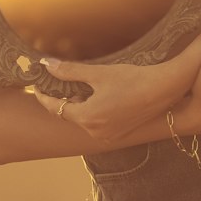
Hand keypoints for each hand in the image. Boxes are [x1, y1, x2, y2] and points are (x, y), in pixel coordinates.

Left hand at [28, 54, 176, 145]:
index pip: (56, 108)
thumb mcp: (99, 73)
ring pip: (84, 119)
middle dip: (62, 99)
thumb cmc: (132, 79)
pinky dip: (92, 112)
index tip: (37, 86)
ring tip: (79, 87)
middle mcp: (95, 132)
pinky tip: (98, 96)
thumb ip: (70, 71)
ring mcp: (108, 136)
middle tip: (57, 83)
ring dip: (78, 105)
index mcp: (87, 117)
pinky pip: (97, 123)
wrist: (163, 90)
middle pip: (70, 115)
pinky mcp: (119, 134)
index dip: (44, 97)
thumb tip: (47, 64)